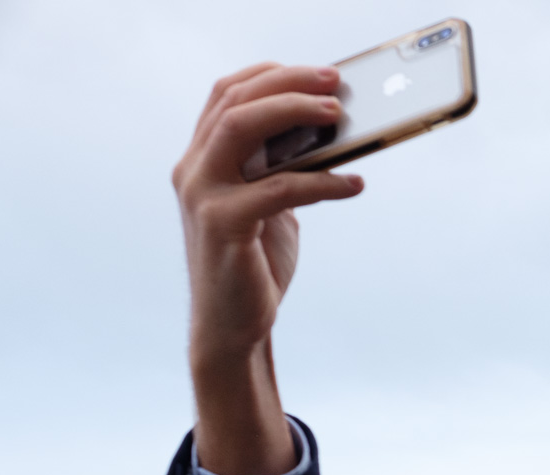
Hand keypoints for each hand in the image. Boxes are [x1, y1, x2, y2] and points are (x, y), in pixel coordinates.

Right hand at [172, 63, 363, 474]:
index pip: (226, 95)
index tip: (315, 73)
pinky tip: (355, 184)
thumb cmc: (255, 265)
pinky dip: (322, 181)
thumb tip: (331, 136)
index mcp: (202, 160)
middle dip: (287, 84)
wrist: (233, 327)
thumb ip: (285, 170)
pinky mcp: (224, 225)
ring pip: (242, 128)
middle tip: (335, 84)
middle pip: (233, 101)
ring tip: (340, 116)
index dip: (269, 75)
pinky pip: (280, 188)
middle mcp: (193, 170)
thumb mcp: (271, 207)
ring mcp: (203, 195)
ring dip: (294, 114)